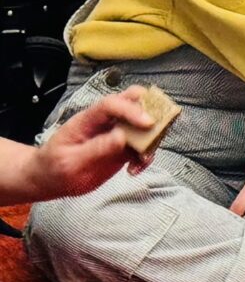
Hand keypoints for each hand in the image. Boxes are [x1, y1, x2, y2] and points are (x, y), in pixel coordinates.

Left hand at [20, 88, 158, 200]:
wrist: (49, 179)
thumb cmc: (52, 168)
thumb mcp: (69, 161)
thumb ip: (95, 149)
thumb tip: (121, 137)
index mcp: (88, 119)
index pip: (111, 104)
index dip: (132, 110)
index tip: (147, 123)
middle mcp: (105, 122)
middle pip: (133, 102)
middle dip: (152, 110)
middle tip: (159, 127)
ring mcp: (116, 134)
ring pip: (143, 124)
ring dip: (152, 137)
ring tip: (144, 157)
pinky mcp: (123, 148)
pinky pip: (142, 146)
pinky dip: (145, 156)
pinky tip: (135, 169)